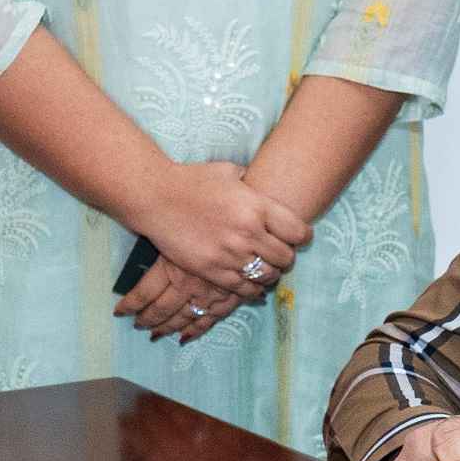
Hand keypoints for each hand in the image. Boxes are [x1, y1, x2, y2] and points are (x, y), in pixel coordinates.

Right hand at [121, 162, 306, 342]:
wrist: (156, 197)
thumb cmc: (192, 180)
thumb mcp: (229, 172)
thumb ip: (252, 183)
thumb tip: (265, 186)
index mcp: (257, 206)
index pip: (298, 231)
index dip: (303, 236)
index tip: (300, 237)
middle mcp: (248, 233)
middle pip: (285, 257)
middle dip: (287, 257)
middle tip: (282, 254)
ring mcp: (230, 254)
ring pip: (266, 275)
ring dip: (270, 274)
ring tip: (266, 268)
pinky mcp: (212, 270)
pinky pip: (243, 288)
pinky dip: (252, 288)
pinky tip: (251, 283)